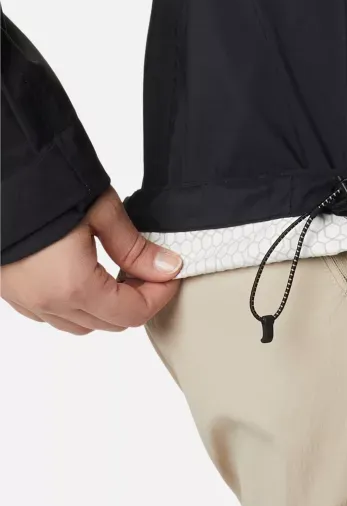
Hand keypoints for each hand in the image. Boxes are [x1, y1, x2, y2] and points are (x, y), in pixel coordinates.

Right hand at [1, 188, 182, 333]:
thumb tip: (166, 267)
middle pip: (109, 323)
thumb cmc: (42, 181)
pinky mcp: (7, 288)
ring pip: (79, 324)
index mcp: (72, 286)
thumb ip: (135, 247)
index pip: (132, 313)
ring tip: (119, 271)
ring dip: (106, 306)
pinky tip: (85, 273)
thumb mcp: (101, 210)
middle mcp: (45, 302)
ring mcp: (22, 299)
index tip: (170, 274)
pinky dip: (75, 304)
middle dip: (137, 300)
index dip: (160, 296)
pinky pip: (50, 313)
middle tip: (150, 269)